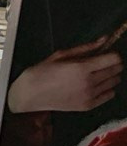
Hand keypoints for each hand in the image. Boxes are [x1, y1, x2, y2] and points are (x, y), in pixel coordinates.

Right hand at [8, 37, 123, 112]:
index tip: (106, 54)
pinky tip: (95, 86)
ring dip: (109, 76)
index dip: (112, 54)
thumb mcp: (60, 55)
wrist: (29, 95)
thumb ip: (85, 48)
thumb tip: (104, 39)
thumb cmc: (41, 73)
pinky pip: (109, 95)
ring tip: (95, 75)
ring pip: (114, 83)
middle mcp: (88, 83)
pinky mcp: (87, 105)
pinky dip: (107, 89)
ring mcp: (88, 96)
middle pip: (116, 70)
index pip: (114, 59)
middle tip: (100, 63)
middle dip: (112, 64)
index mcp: (81, 68)